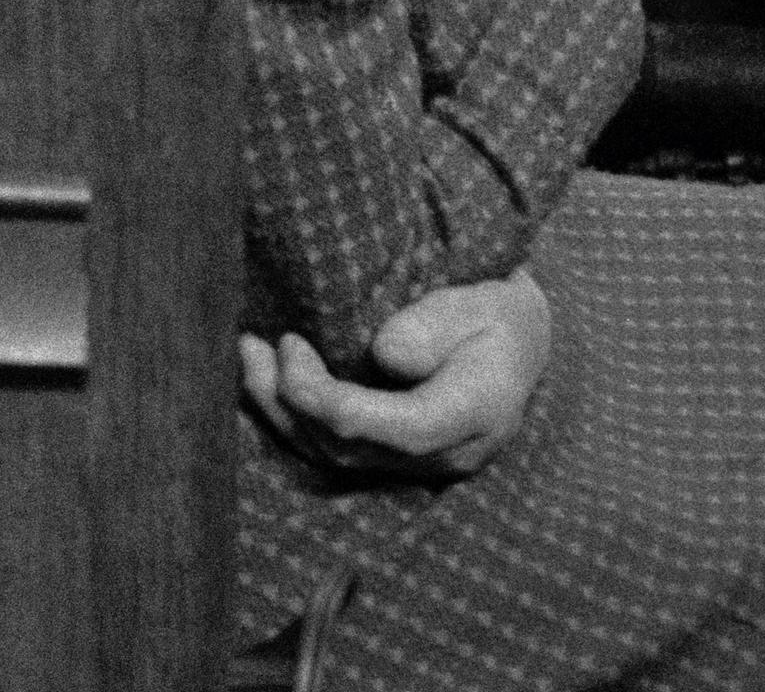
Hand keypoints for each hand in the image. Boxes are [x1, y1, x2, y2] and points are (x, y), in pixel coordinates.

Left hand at [238, 270, 554, 482]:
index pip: (402, 428)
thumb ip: (436, 325)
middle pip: (355, 447)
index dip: (336, 401)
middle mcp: (447, 451)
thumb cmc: (496, 314)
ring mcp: (419, 462)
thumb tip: (385, 354)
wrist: (517, 343)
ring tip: (247, 356)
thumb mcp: (481, 302)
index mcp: (478, 412)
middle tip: (256, 345)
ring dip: (281, 411)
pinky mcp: (394, 455)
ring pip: (336, 456)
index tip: (292, 349)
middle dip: (293, 401)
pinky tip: (264, 382)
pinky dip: (293, 419)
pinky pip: (335, 449)